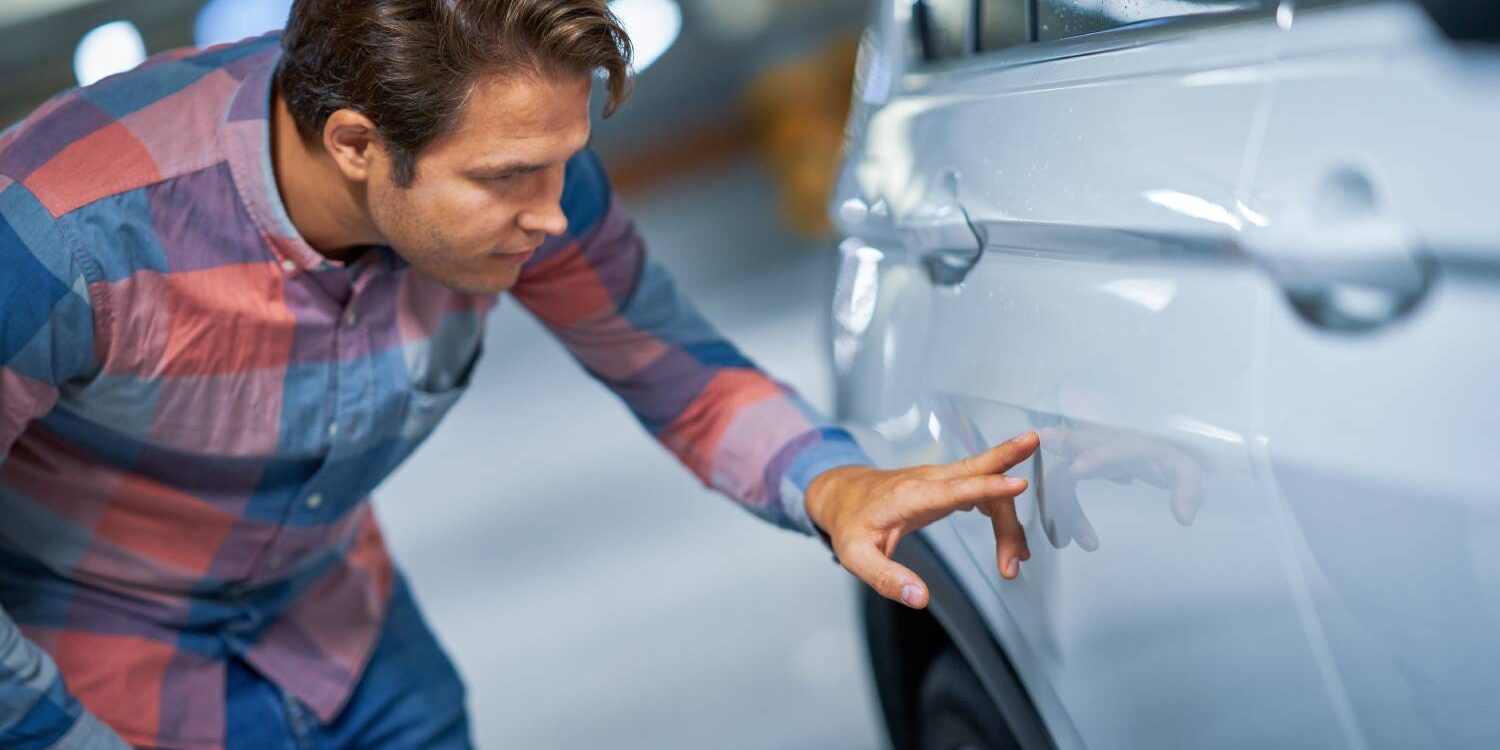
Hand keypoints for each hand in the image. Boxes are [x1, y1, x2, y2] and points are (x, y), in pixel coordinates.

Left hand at [805, 431, 1039, 608]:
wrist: (844, 495)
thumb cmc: (851, 524)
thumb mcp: (856, 557)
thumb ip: (888, 579)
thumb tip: (920, 598)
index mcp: (909, 495)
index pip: (954, 488)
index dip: (988, 487)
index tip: (1019, 484)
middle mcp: (929, 480)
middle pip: (976, 468)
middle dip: (1008, 456)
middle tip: (1036, 443)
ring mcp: (940, 479)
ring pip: (985, 486)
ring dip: (1008, 520)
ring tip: (1015, 561)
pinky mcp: (947, 485)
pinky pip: (982, 492)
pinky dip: (1002, 514)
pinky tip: (1012, 543)